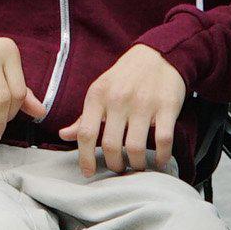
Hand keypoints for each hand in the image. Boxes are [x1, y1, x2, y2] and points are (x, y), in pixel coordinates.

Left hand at [66, 45, 186, 177]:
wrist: (158, 55)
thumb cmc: (124, 77)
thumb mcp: (100, 91)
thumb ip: (83, 117)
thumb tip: (63, 135)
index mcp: (97, 96)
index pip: (85, 133)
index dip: (85, 158)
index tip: (88, 173)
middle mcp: (118, 100)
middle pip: (110, 144)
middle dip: (114, 165)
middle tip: (118, 169)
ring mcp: (143, 104)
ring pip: (135, 147)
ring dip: (136, 164)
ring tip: (137, 165)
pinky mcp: (167, 107)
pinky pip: (163, 140)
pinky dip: (161, 157)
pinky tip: (159, 161)